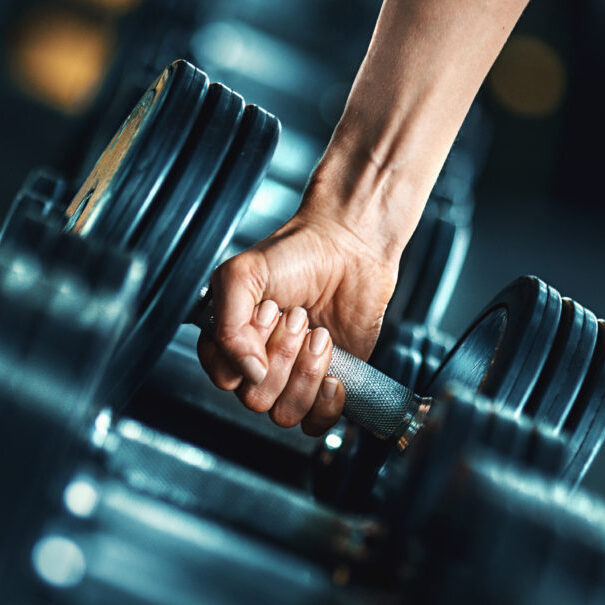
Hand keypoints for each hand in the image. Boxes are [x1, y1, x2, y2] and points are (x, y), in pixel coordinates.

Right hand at [197, 203, 398, 435]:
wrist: (349, 249)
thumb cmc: (296, 255)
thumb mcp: (243, 275)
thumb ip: (228, 324)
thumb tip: (249, 372)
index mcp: (231, 339)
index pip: (223, 376)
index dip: (245, 352)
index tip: (267, 313)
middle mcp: (259, 362)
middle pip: (255, 398)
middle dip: (282, 356)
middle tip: (297, 317)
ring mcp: (292, 376)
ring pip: (284, 413)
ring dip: (305, 373)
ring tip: (319, 334)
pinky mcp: (325, 384)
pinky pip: (315, 423)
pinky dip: (325, 404)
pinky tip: (333, 372)